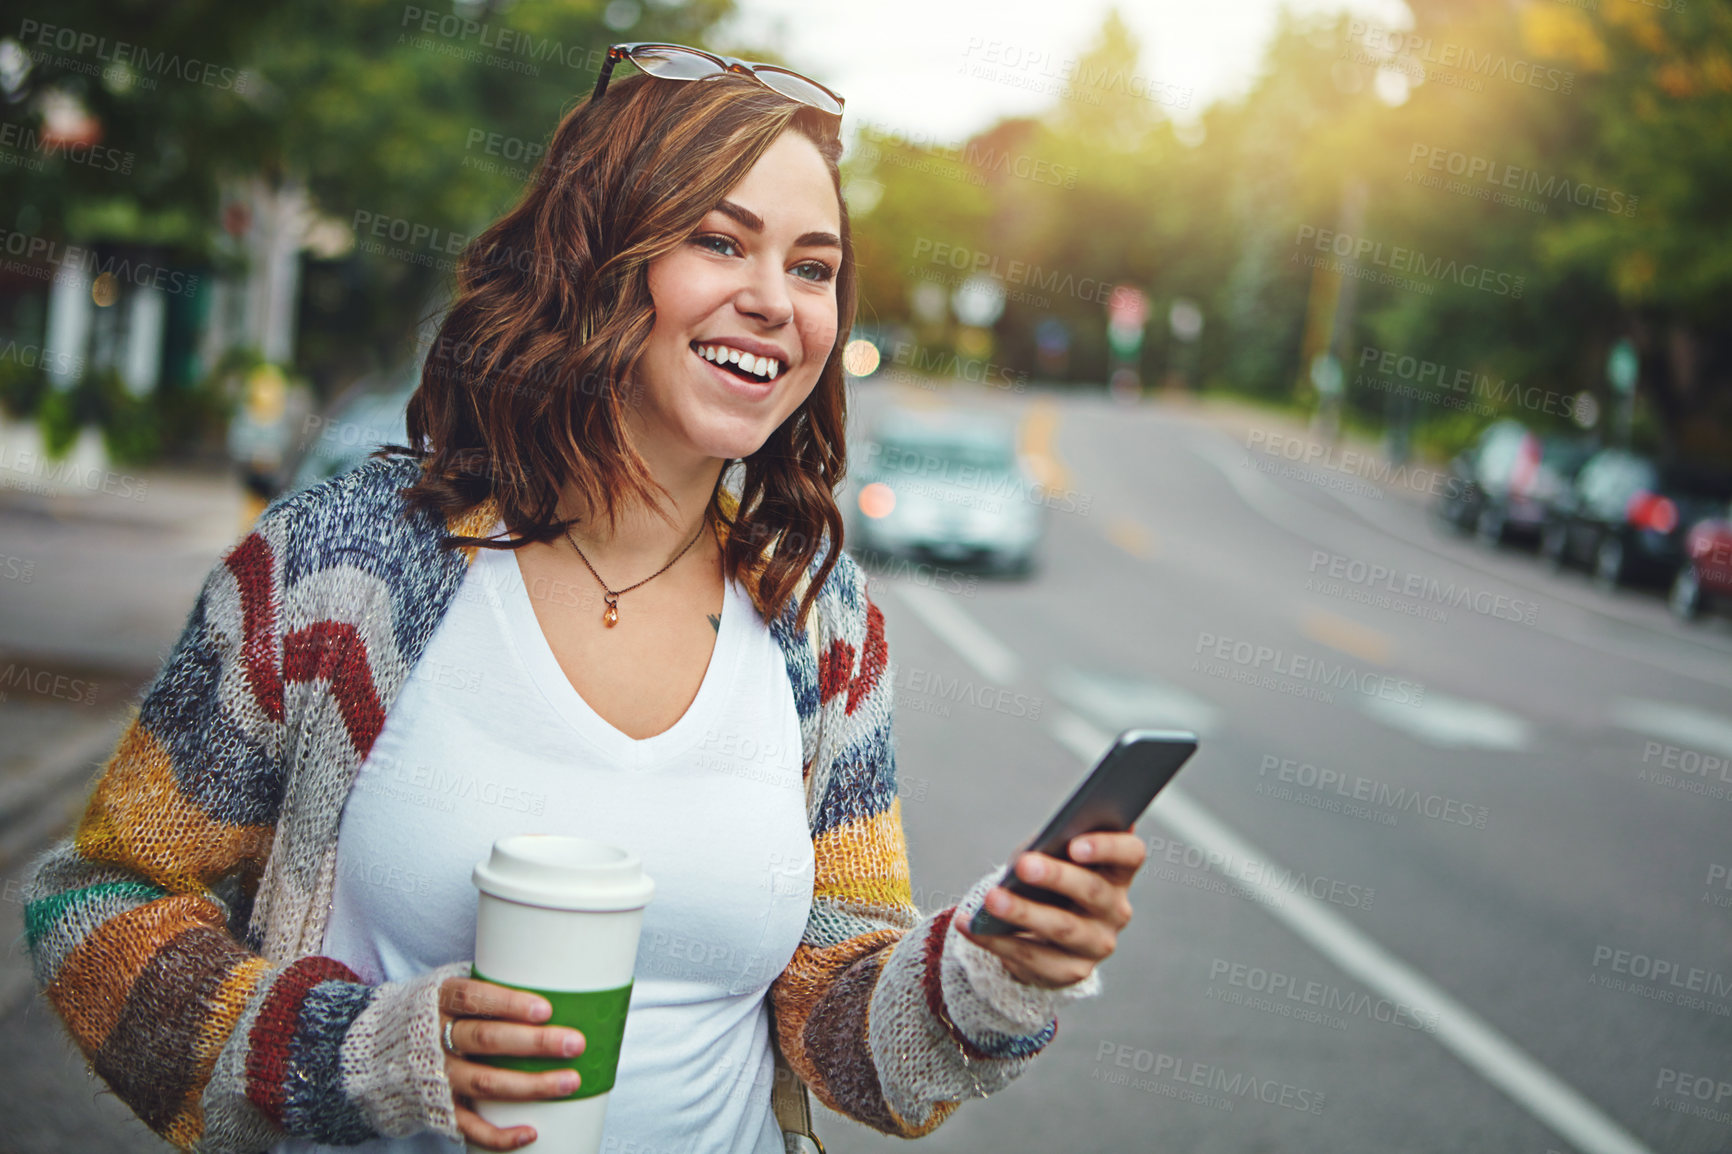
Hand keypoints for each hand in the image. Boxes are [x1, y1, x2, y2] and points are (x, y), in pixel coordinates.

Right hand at [439, 976, 587, 1150]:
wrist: (381, 1050)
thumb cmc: (437, 1013)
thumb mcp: (449, 990)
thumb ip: (487, 989)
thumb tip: (551, 984)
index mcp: (439, 1001)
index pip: (472, 998)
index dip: (508, 1004)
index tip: (546, 1009)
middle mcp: (435, 1040)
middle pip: (486, 1040)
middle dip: (534, 1042)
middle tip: (575, 1043)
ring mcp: (437, 1076)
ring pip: (485, 1082)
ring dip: (531, 1085)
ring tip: (570, 1082)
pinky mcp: (439, 1107)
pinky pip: (469, 1126)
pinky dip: (500, 1135)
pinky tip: (531, 1133)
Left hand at [952, 829, 1145, 988]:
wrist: (1043, 933)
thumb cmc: (1048, 881)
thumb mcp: (1051, 857)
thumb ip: (1052, 845)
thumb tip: (1036, 846)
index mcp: (1118, 872)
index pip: (1130, 854)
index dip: (1107, 847)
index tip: (1074, 843)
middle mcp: (1116, 910)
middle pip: (1092, 890)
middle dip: (1057, 877)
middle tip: (1023, 865)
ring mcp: (1097, 944)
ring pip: (1062, 928)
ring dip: (1024, 912)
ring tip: (991, 899)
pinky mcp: (1072, 972)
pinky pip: (1032, 956)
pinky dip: (996, 940)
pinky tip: (971, 925)